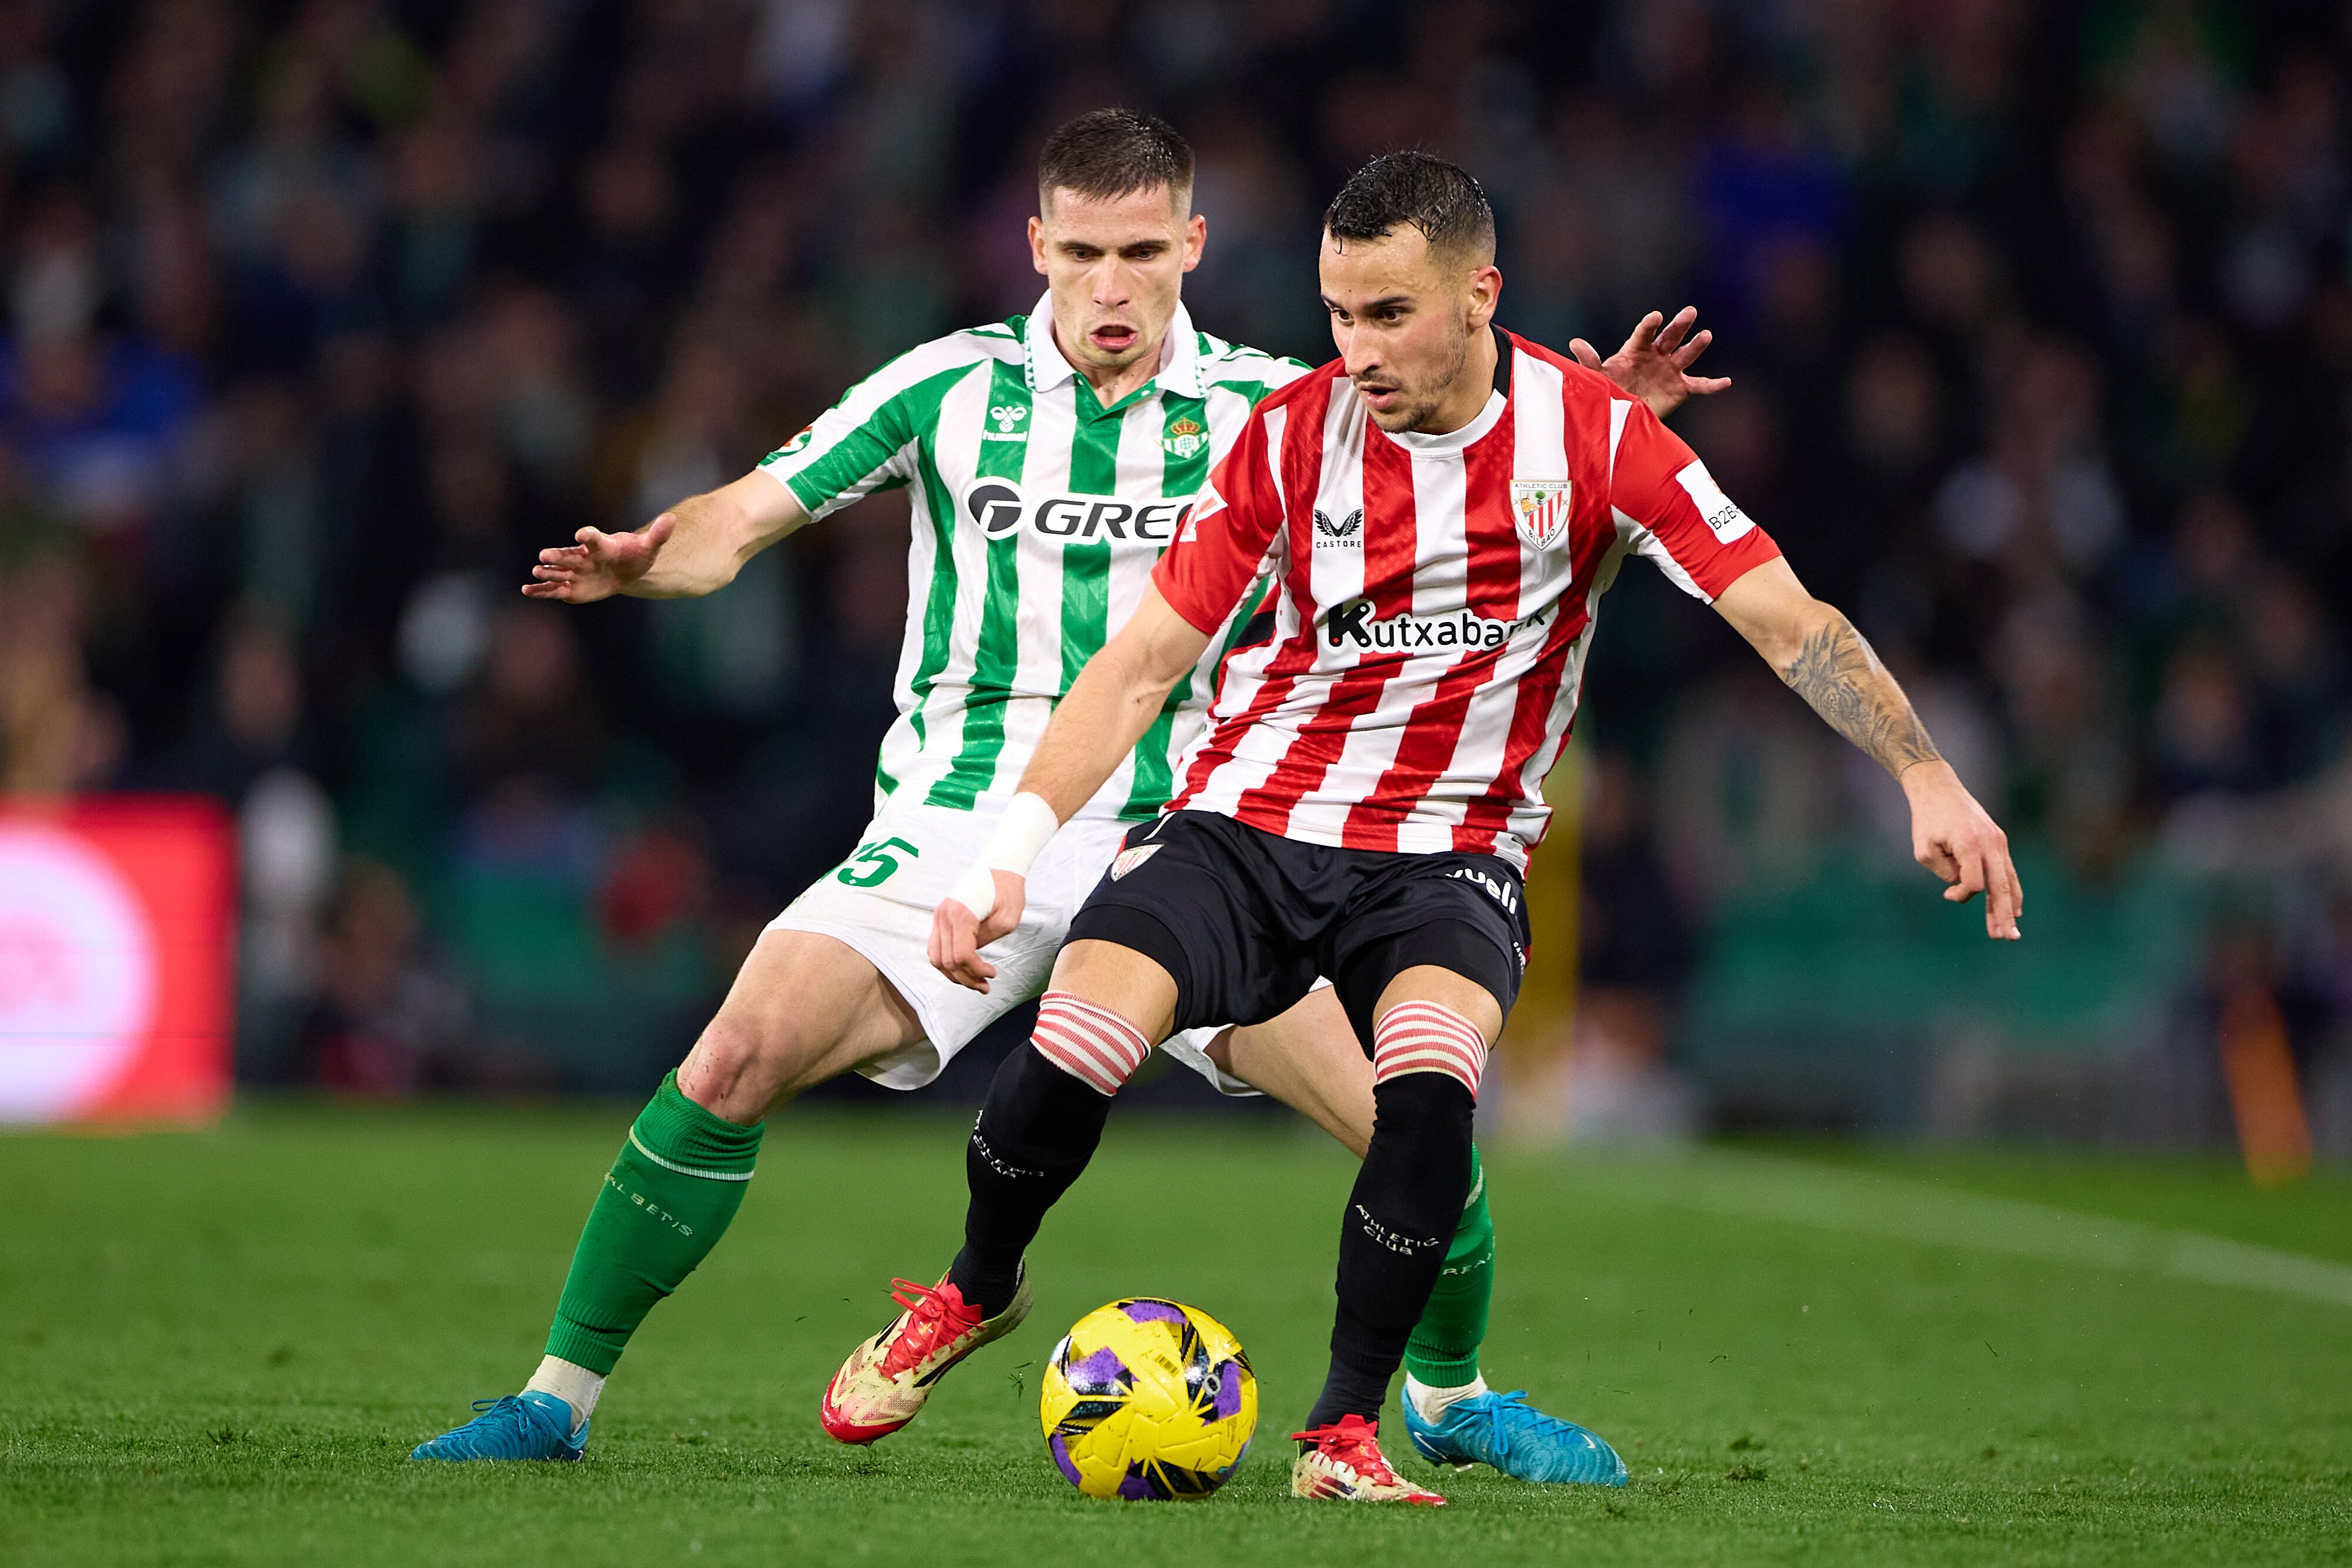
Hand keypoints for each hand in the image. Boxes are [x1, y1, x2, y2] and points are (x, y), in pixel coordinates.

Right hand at [523, 515, 675, 602]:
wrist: (627, 569)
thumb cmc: (635, 555)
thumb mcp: (649, 547)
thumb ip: (657, 534)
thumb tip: (671, 518)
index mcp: (602, 545)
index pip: (593, 538)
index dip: (588, 535)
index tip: (582, 535)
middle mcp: (584, 557)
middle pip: (570, 556)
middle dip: (558, 556)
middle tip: (543, 556)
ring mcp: (575, 572)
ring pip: (559, 572)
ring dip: (548, 572)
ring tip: (537, 572)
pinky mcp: (570, 588)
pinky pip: (553, 590)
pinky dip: (540, 590)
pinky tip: (526, 590)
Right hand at [927, 871, 1026, 992]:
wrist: (1000, 866)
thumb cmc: (1007, 890)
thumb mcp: (1006, 920)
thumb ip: (986, 941)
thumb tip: (972, 957)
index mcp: (960, 915)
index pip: (961, 956)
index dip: (976, 971)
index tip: (991, 974)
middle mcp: (944, 915)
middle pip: (946, 961)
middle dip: (965, 978)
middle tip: (984, 986)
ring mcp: (939, 915)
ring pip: (936, 957)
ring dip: (954, 974)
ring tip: (974, 981)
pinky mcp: (941, 916)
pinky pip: (936, 946)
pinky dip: (947, 961)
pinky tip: (963, 966)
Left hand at [1572, 307, 1730, 420]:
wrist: (1622, 414)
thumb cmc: (1609, 389)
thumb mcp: (1597, 377)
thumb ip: (1589, 361)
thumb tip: (1574, 342)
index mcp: (1636, 349)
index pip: (1643, 334)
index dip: (1649, 325)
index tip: (1656, 317)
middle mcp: (1657, 355)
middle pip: (1670, 337)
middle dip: (1680, 325)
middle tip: (1690, 312)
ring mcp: (1671, 370)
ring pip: (1686, 355)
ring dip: (1696, 346)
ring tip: (1706, 335)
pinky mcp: (1681, 387)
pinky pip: (1699, 385)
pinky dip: (1713, 385)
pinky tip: (1726, 382)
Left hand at [1902, 761, 2021, 939]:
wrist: (1938, 788)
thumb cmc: (1927, 819)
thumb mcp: (1924, 848)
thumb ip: (1944, 871)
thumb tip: (1963, 886)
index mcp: (1970, 844)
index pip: (1974, 883)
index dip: (1961, 894)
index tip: (1947, 895)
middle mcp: (1990, 843)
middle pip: (2000, 886)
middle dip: (2003, 914)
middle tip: (2007, 937)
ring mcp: (1998, 842)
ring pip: (2008, 880)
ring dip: (2009, 907)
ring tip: (2010, 932)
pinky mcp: (1998, 841)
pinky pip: (2007, 871)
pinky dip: (2011, 890)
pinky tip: (2015, 909)